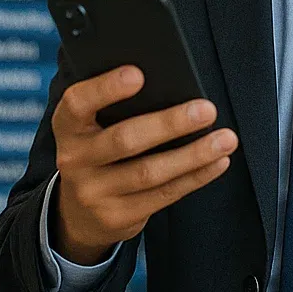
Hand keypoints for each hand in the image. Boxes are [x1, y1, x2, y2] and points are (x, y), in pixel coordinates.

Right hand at [50, 65, 237, 264]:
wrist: (78, 213)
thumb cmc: (98, 152)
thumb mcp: (92, 128)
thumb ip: (115, 107)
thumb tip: (169, 84)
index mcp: (67, 127)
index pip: (77, 103)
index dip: (105, 88)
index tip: (139, 74)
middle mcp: (74, 160)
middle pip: (124, 139)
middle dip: (169, 124)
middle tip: (206, 109)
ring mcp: (94, 193)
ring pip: (149, 172)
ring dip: (193, 154)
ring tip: (225, 138)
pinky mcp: (116, 218)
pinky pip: (163, 195)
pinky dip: (195, 177)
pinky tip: (217, 162)